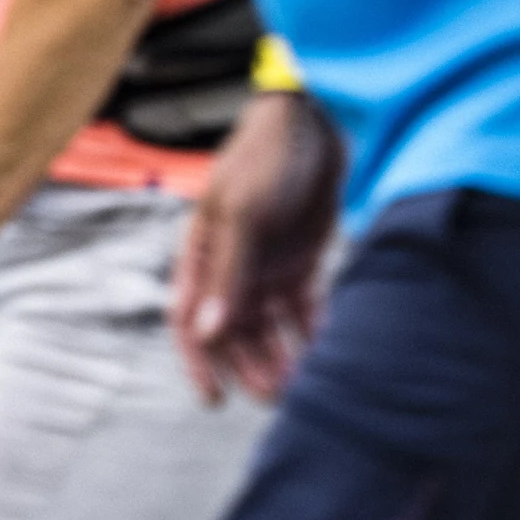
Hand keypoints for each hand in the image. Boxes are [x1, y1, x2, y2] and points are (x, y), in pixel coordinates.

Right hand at [171, 91, 342, 402]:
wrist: (317, 121)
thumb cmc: (266, 158)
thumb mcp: (243, 213)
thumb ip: (227, 274)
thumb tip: (208, 334)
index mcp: (202, 254)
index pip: (190, 319)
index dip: (199, 361)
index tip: (214, 398)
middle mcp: (231, 266)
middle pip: (233, 331)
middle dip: (251, 366)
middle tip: (277, 397)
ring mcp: (266, 264)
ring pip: (269, 326)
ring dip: (282, 356)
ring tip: (305, 385)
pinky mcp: (301, 261)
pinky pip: (304, 309)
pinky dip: (312, 332)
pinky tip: (330, 352)